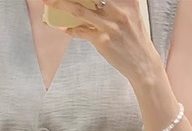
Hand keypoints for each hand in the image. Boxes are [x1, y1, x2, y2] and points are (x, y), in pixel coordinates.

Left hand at [44, 0, 159, 83]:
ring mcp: (110, 25)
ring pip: (80, 11)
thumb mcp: (130, 14)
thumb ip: (114, 4)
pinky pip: (81, 32)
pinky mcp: (103, 41)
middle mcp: (119, 9)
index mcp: (127, 0)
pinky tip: (64, 28)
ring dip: (61, 5)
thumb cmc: (134, 38)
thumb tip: (88, 3)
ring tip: (48, 2)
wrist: (143, 64)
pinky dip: (71, 30)